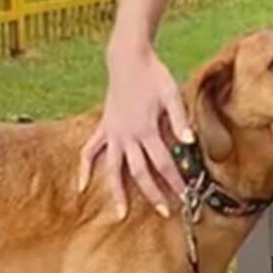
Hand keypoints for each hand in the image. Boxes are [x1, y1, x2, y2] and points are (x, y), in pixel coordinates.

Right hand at [78, 42, 192, 218]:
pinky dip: (84, 169)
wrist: (128, 59)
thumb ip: (179, 120)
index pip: (165, 163)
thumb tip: (191, 142)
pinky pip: (89, 152)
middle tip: (165, 212)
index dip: (176, 181)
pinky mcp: (103, 128)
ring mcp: (113, 134)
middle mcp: (128, 136)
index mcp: (147, 129)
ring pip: (113, 169)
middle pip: (141, 172)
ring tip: (121, 214)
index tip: (186, 197)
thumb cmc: (153, 75)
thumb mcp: (171, 94)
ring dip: (117, 193)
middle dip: (154, 194)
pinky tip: (81, 187)